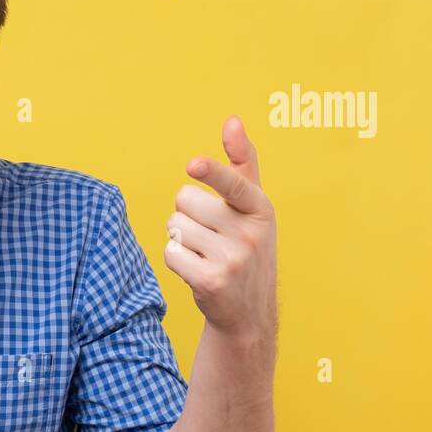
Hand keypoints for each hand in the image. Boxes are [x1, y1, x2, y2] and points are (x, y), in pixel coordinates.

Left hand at [163, 115, 276, 343]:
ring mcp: (233, 259)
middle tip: (209, 234)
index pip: (234, 183)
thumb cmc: (245, 246)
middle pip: (185, 199)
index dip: (212, 172)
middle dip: (188, 214)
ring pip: (175, 227)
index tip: (193, 165)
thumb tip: (232, 120)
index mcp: (261, 208)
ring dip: (181, 238)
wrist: (249, 311)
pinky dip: (176, 259)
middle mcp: (251, 233)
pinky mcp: (211, 281)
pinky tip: (197, 269)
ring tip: (205, 253)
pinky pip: (170, 253)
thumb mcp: (252, 207)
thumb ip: (241, 163)